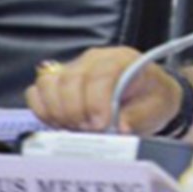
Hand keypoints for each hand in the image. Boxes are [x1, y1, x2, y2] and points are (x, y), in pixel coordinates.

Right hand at [25, 47, 180, 135]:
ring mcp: (73, 68)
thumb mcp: (155, 108)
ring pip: (48, 84)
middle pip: (70, 79)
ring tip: (75, 129)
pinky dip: (44, 112)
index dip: (96, 101)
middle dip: (76, 111)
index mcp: (122, 60)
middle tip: (87, 132)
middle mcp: (94, 59)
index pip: (100, 74)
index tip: (100, 125)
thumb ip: (136, 117)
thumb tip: (119, 128)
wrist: (148, 96)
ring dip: (58, 113)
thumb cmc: (151, 100)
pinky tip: (62, 124)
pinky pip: (37, 92)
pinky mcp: (58, 82)